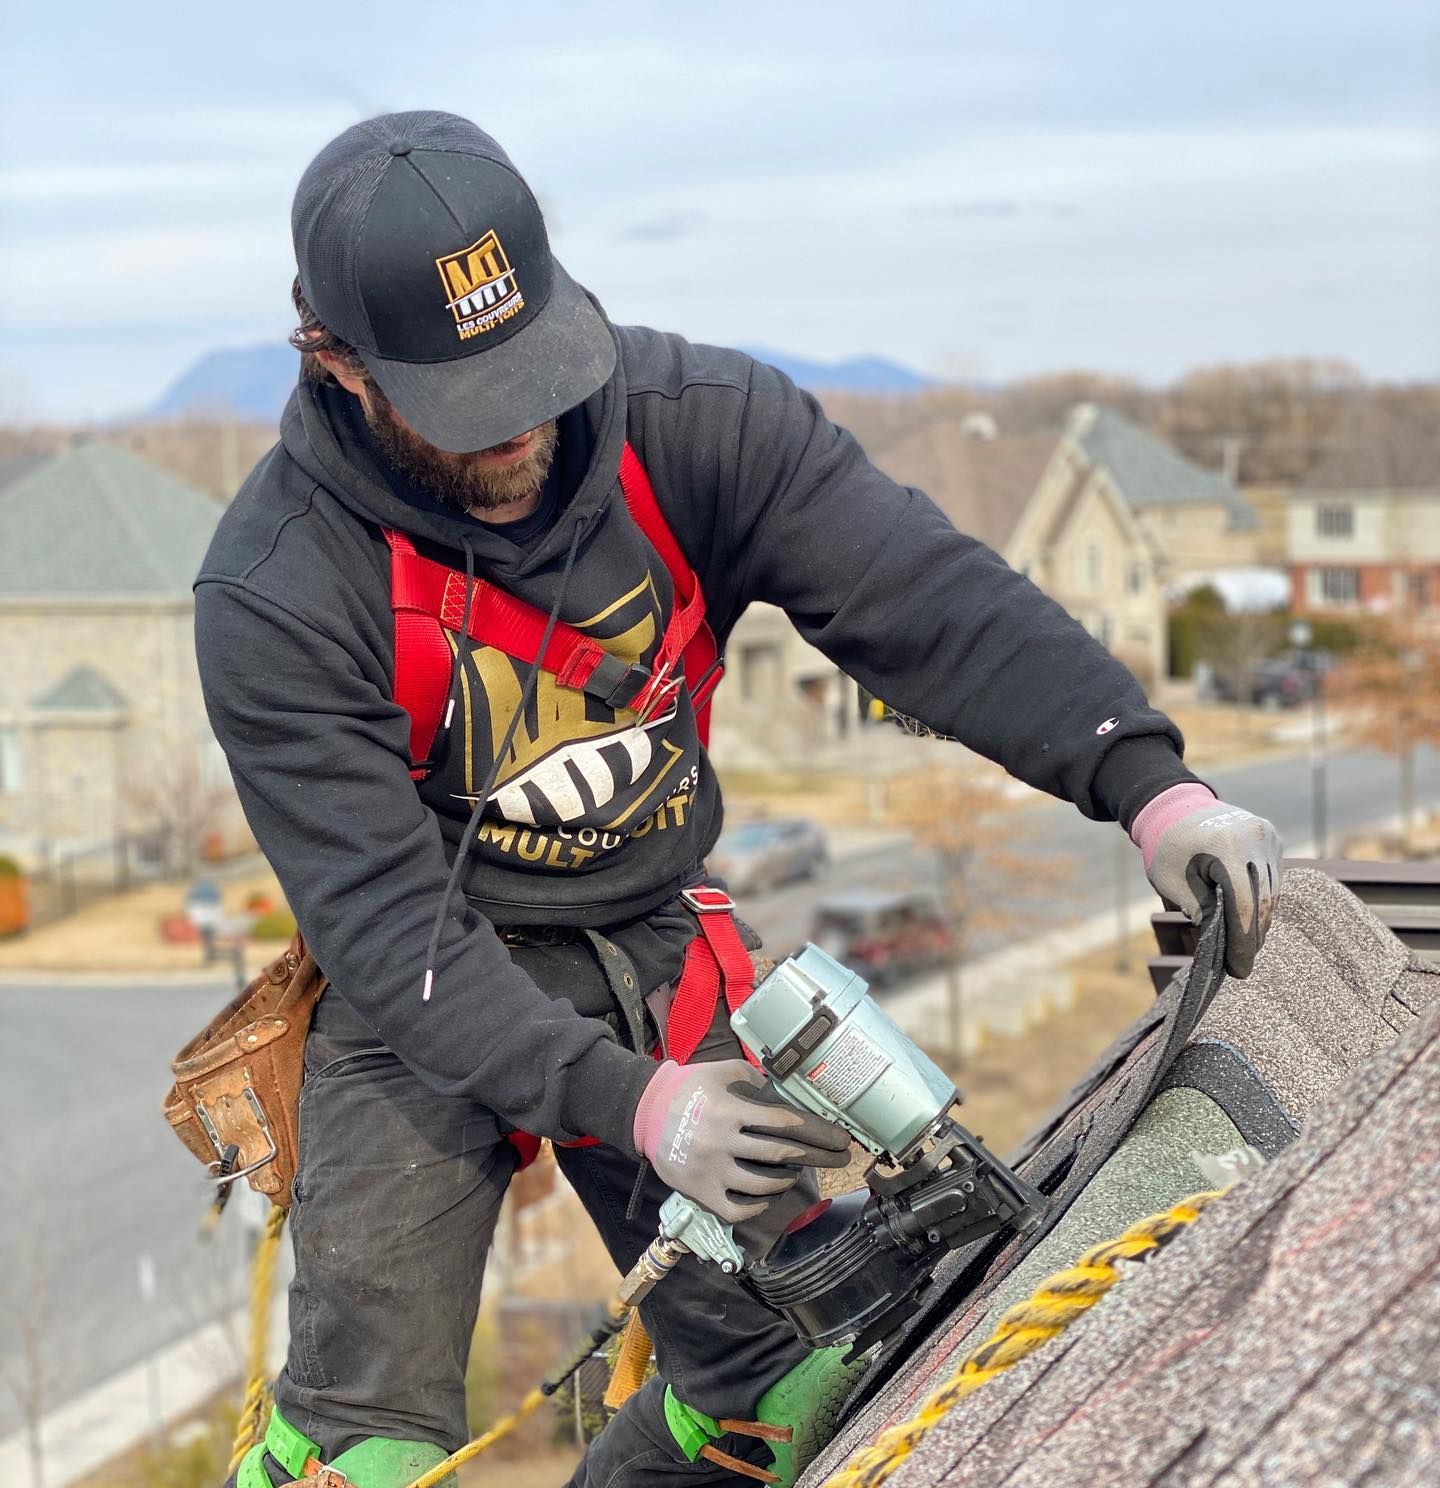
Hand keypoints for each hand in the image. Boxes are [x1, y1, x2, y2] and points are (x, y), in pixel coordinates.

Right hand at [634, 1059, 850, 1224]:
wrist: (647, 1113)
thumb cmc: (692, 1088)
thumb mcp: (723, 1072)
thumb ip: (755, 1081)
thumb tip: (790, 1094)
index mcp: (729, 1110)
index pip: (783, 1122)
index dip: (816, 1130)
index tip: (839, 1137)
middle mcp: (721, 1142)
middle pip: (781, 1155)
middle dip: (818, 1156)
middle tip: (839, 1158)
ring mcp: (711, 1171)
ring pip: (764, 1185)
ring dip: (787, 1179)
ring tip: (796, 1172)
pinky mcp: (702, 1193)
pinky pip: (740, 1208)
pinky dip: (760, 1203)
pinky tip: (768, 1193)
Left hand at [1133, 783, 1281, 978]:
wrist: (1174, 806)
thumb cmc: (1167, 847)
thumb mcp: (1172, 883)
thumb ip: (1200, 912)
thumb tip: (1223, 945)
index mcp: (1228, 846)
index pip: (1243, 905)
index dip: (1243, 942)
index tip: (1238, 970)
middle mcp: (1256, 838)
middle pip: (1263, 901)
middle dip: (1252, 937)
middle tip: (1241, 966)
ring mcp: (1268, 836)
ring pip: (1272, 893)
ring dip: (1260, 922)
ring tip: (1245, 949)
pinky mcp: (1272, 839)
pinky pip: (1273, 879)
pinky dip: (1262, 902)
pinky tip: (1251, 923)